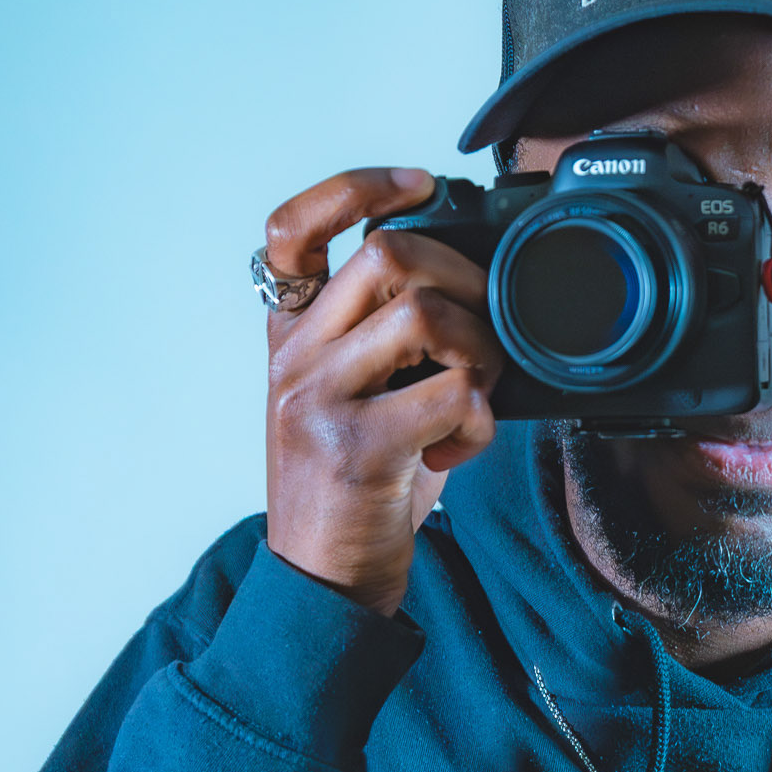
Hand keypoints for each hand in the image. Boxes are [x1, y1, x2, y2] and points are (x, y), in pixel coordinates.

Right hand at [262, 168, 502, 614]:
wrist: (322, 583)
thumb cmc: (355, 490)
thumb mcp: (357, 398)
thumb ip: (388, 341)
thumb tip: (468, 286)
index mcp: (290, 337)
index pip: (290, 228)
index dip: (357, 187)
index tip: (419, 187)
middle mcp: (295, 359)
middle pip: (386, 254)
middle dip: (462, 279)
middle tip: (481, 332)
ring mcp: (320, 402)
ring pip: (423, 314)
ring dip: (478, 348)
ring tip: (472, 393)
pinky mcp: (358, 450)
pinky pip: (452, 396)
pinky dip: (479, 420)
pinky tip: (458, 448)